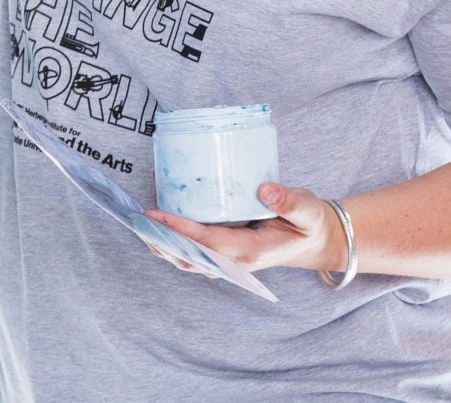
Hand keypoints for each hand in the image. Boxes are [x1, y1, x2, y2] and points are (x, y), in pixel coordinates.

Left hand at [144, 183, 346, 277]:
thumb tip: (265, 190)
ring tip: (138, 221)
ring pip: (187, 258)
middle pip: (189, 257)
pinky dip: (174, 239)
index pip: (207, 243)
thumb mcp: (308, 210)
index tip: (154, 214)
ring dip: (162, 242)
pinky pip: (194, 251)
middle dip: (160, 240)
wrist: (317, 242)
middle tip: (134, 219)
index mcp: (252, 251)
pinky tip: (160, 219)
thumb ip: (290, 201)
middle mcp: (235, 261)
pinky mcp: (225, 253)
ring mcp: (228, 260)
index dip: (179, 229)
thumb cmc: (310, 224)